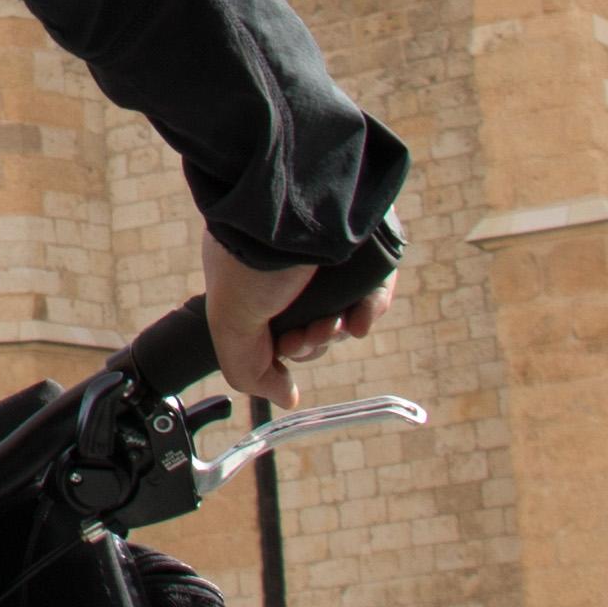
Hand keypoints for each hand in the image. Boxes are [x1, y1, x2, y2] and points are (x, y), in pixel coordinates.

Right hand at [203, 227, 396, 403]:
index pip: (279, 327)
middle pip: (316, 322)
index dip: (288, 348)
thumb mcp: (230, 322)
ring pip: (348, 308)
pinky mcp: (366, 245)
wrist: (287, 210)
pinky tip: (361, 318)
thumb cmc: (250, 260)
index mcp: (256, 278)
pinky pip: (377, 287)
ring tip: (336, 322)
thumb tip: (285, 396)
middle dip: (315, 340)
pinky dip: (372, 308)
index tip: (288, 346)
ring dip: (342, 329)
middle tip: (311, 333)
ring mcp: (331, 255)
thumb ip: (248, 368)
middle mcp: (293, 266)